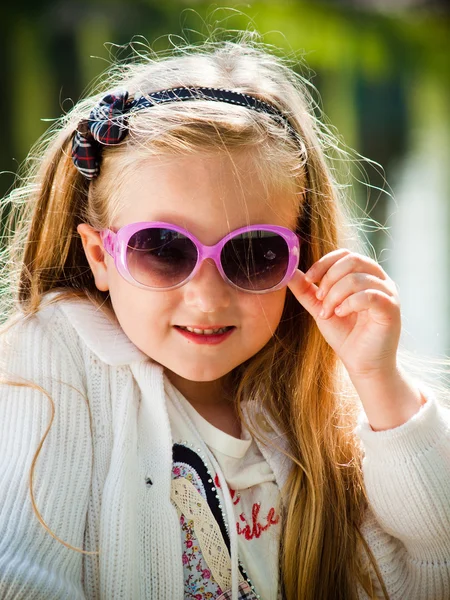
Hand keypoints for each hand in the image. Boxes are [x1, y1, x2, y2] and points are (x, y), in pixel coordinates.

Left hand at [287, 249, 424, 429]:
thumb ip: (306, 290)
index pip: (345, 254)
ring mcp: (388, 293)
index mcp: (364, 275)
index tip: (309, 279)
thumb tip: (289, 271)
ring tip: (329, 312)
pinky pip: (369, 295)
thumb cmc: (345, 335)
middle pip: (352, 260)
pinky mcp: (391, 308)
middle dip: (329, 279)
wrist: (362, 364)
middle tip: (320, 300)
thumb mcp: (320, 308)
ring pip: (357, 278)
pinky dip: (349, 303)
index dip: (324, 263)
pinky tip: (341, 314)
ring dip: (335, 295)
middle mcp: (379, 280)